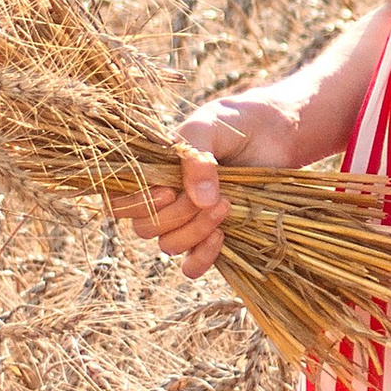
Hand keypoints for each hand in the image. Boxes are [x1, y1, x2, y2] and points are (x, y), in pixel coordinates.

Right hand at [115, 89, 301, 278]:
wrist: (272, 131)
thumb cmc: (232, 123)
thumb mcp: (208, 126)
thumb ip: (195, 158)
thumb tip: (199, 201)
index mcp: (149, 172)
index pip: (118, 201)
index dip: (135, 204)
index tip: (168, 191)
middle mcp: (162, 200)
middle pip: (145, 227)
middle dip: (176, 215)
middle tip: (209, 195)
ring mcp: (186, 221)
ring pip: (168, 245)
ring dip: (195, 231)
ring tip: (225, 205)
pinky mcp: (211, 237)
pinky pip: (191, 266)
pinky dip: (202, 258)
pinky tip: (221, 236)